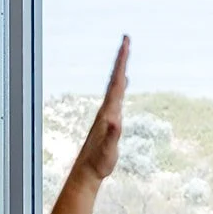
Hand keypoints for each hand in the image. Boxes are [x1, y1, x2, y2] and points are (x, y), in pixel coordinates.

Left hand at [69, 37, 128, 190]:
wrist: (86, 173)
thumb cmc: (98, 163)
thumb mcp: (108, 151)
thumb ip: (113, 135)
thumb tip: (116, 120)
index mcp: (107, 113)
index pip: (116, 84)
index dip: (121, 63)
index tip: (126, 44)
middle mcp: (105, 111)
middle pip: (115, 81)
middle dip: (121, 60)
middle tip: (127, 40)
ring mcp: (106, 116)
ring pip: (115, 88)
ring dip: (120, 71)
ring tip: (125, 57)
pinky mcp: (107, 123)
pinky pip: (116, 99)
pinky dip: (121, 87)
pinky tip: (122, 85)